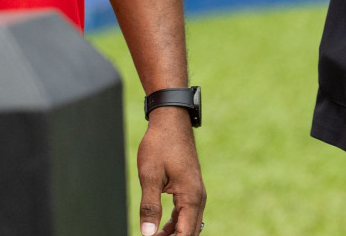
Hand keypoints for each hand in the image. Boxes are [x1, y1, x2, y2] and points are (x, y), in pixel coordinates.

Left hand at [137, 110, 205, 235]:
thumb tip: (148, 234)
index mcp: (191, 196)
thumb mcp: (150, 176)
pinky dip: (174, 224)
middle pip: (190, 232)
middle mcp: (198, 197)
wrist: (171, 120)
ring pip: (188, 224)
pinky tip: (160, 228)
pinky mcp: (190, 188)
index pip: (185, 233)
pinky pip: (186, 213)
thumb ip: (149, 206)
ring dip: (173, 234)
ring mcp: (196, 192)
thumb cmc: (160, 144)